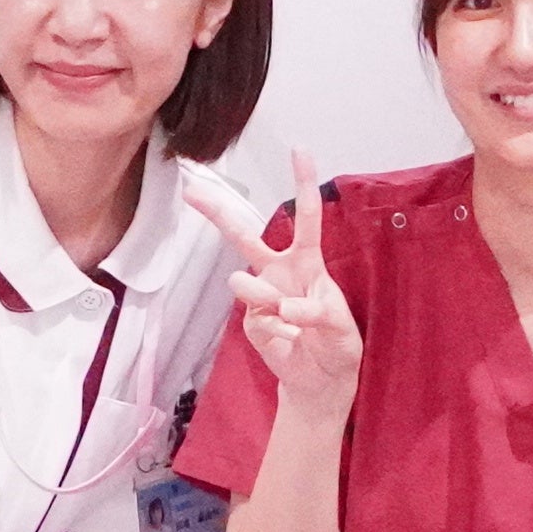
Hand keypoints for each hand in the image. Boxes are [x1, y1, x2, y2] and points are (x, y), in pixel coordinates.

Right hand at [188, 154, 360, 411]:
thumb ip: (317, 312)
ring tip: (291, 321)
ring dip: (266, 297)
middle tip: (190, 191)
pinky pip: (257, 319)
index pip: (306, 219)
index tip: (299, 150)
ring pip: (244, 280)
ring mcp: (262, 297)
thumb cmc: (337, 345)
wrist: (322, 382)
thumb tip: (282, 307)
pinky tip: (291, 342)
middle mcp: (280, 272)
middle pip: (245, 236)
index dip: (303, 184)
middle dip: (217, 213)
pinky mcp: (252, 323)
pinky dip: (278, 333)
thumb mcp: (341, 327)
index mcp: (308, 262)